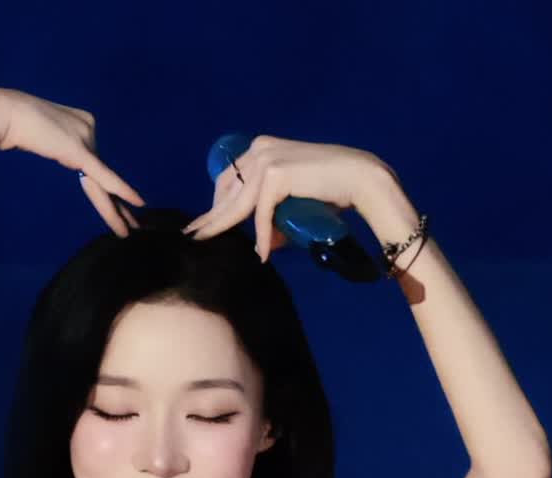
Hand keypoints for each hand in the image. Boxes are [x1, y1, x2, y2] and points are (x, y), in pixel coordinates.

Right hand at [0, 86, 144, 236]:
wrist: (3, 113)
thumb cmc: (11, 122)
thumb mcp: (41, 133)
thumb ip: (57, 142)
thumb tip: (58, 148)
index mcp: (82, 122)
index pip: (95, 165)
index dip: (105, 188)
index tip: (114, 207)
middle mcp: (89, 128)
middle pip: (104, 175)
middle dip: (118, 203)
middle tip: (134, 222)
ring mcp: (86, 138)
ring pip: (103, 183)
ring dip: (116, 211)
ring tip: (129, 230)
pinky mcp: (79, 150)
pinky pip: (104, 176)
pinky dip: (121, 190)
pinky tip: (138, 203)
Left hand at [181, 136, 392, 261]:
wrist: (359, 178)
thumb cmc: (329, 191)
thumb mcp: (291, 202)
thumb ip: (271, 217)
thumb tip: (261, 245)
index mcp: (261, 149)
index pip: (229, 180)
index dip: (215, 205)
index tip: (201, 225)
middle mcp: (259, 149)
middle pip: (227, 191)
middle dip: (210, 216)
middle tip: (192, 237)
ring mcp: (267, 160)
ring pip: (238, 204)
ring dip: (223, 227)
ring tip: (205, 244)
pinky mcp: (276, 176)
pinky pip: (260, 214)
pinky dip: (261, 235)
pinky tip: (261, 254)